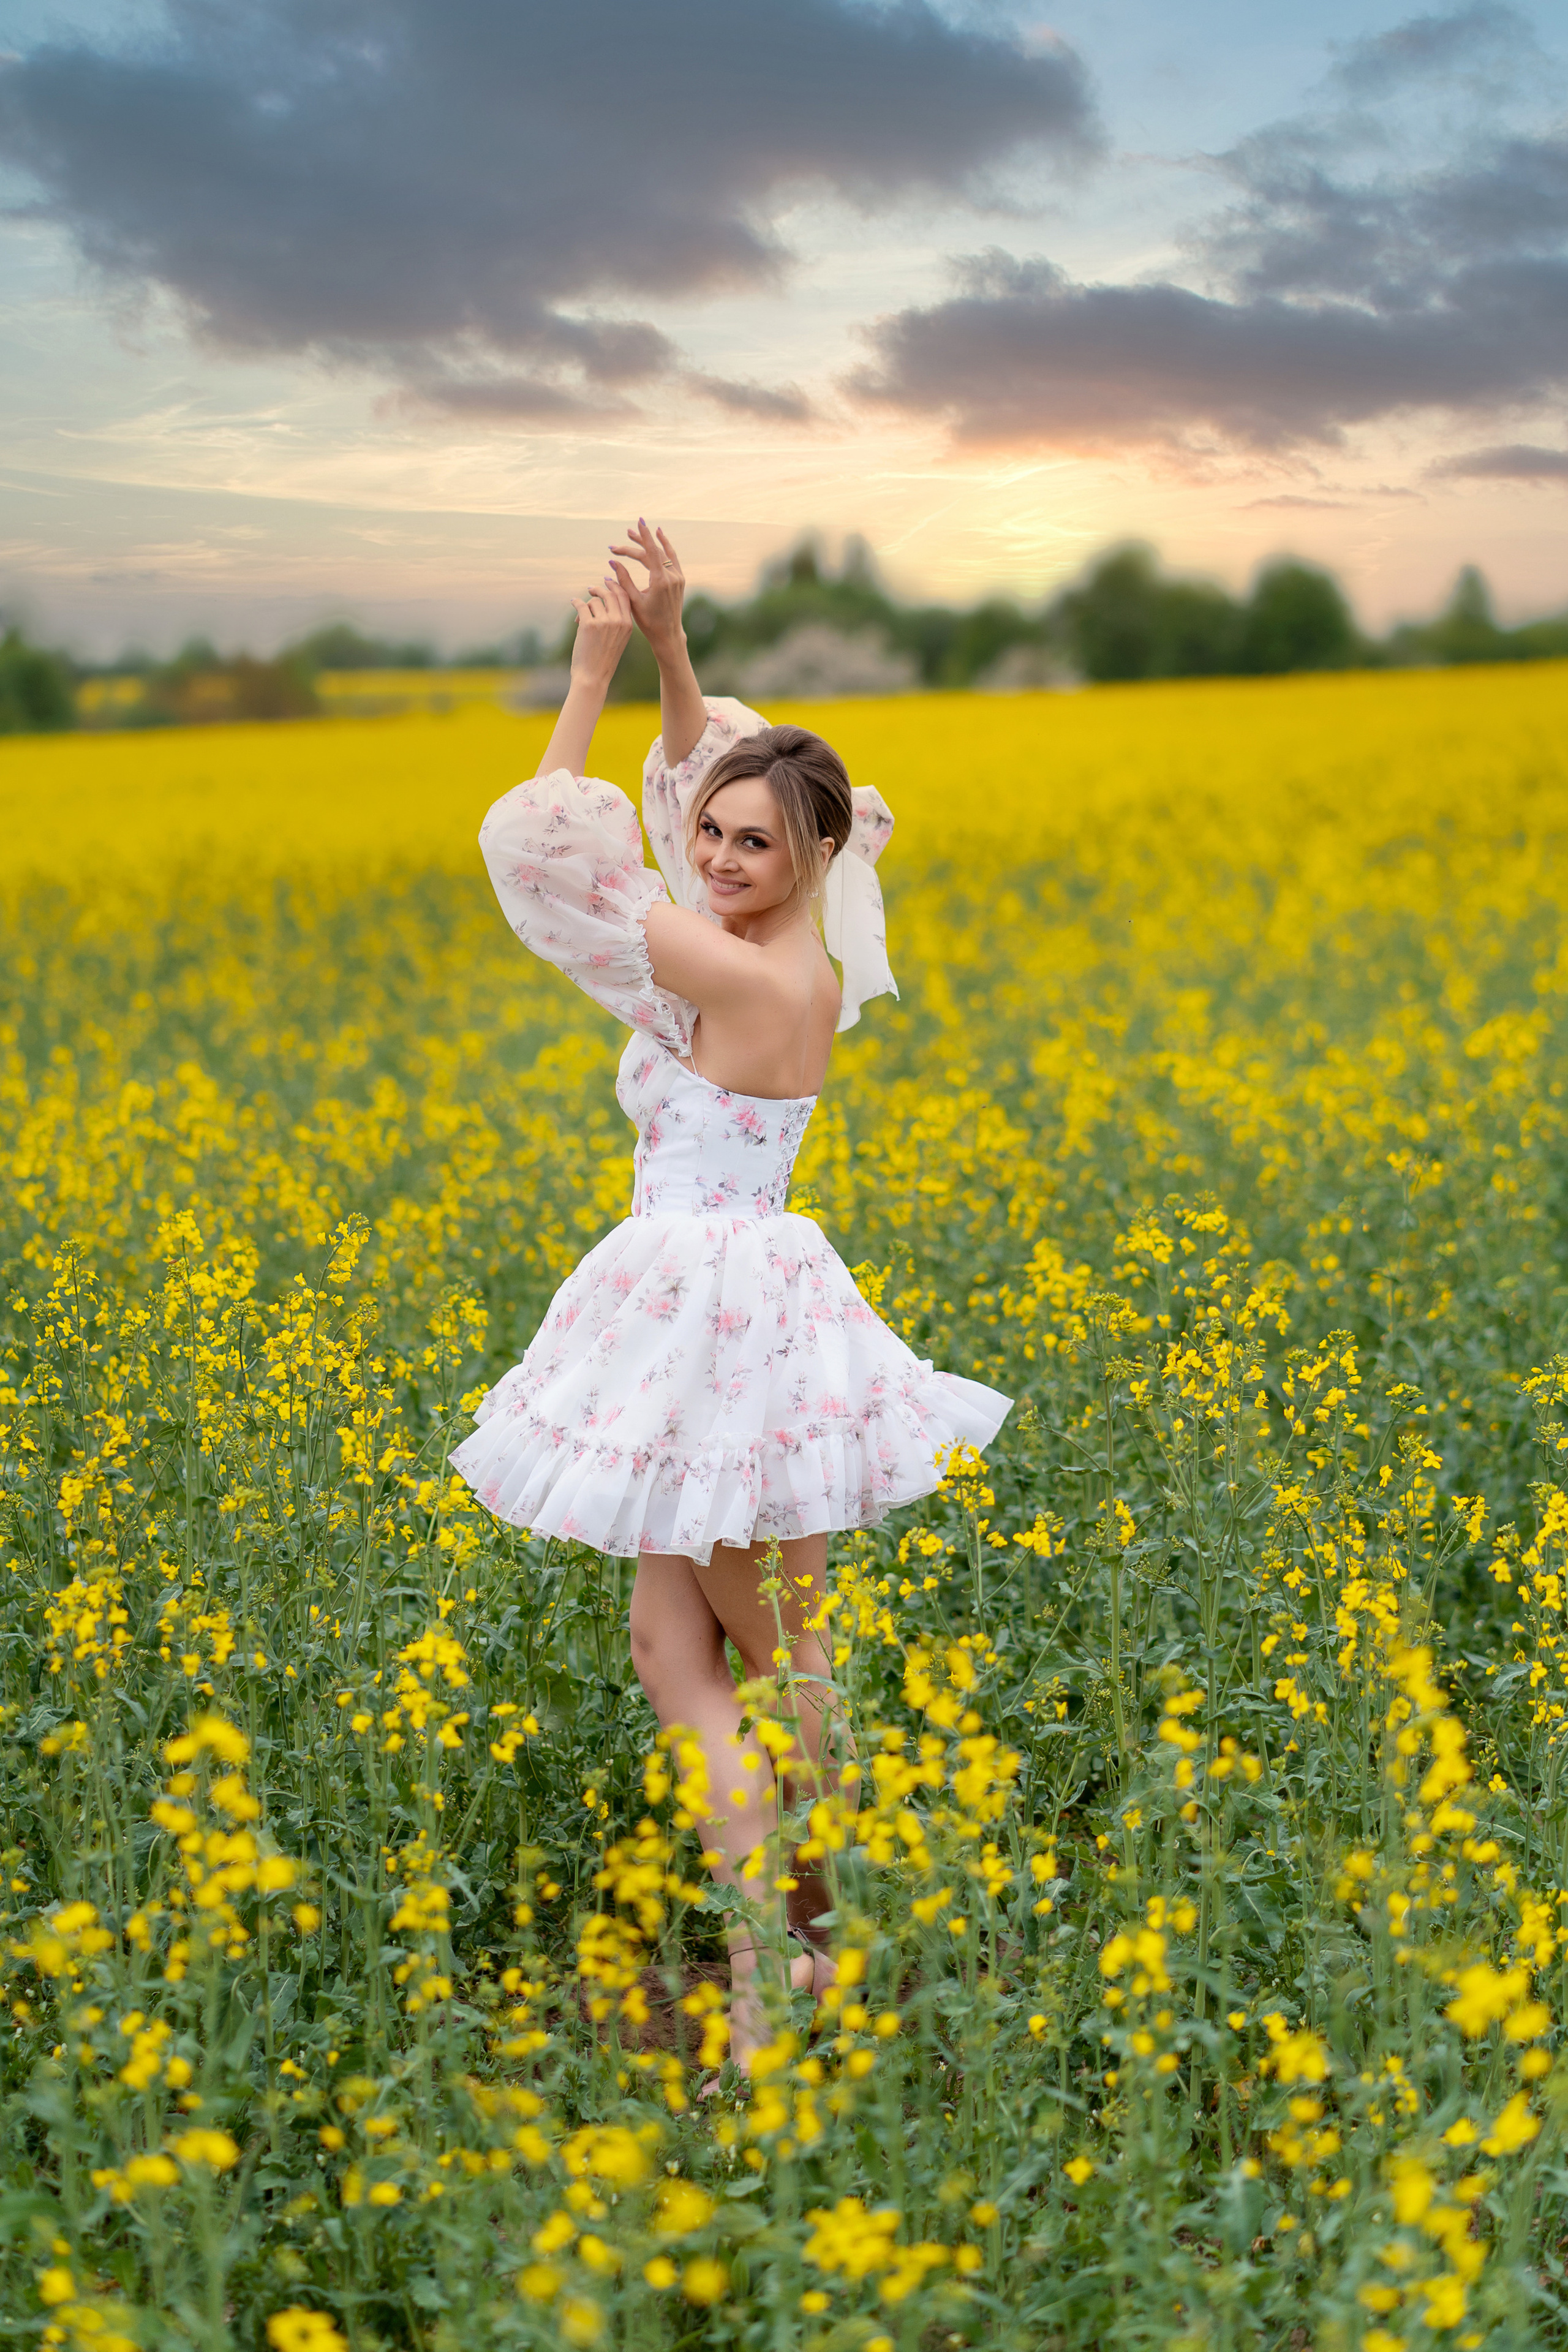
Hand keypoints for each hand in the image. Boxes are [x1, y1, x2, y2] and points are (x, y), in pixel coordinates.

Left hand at [567, 577, 633, 693]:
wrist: (593, 677)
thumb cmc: (603, 659)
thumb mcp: (618, 640)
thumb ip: (617, 621)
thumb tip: (605, 600)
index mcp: (628, 625)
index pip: (624, 597)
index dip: (615, 586)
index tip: (607, 582)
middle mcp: (618, 621)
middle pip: (609, 594)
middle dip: (599, 589)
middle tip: (591, 589)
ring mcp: (604, 622)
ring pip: (594, 601)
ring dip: (585, 606)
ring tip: (580, 618)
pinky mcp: (588, 624)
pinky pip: (581, 605)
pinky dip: (575, 602)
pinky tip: (573, 602)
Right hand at [608, 518, 685, 650]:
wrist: (668, 634)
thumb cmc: (649, 622)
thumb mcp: (633, 601)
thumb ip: (623, 580)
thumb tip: (612, 561)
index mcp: (660, 581)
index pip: (651, 551)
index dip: (644, 536)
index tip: (639, 522)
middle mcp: (672, 576)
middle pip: (653, 552)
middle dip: (637, 543)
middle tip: (624, 534)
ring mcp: (678, 577)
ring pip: (663, 553)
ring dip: (649, 543)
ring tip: (634, 534)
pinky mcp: (680, 580)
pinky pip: (672, 558)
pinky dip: (665, 547)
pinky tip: (659, 536)